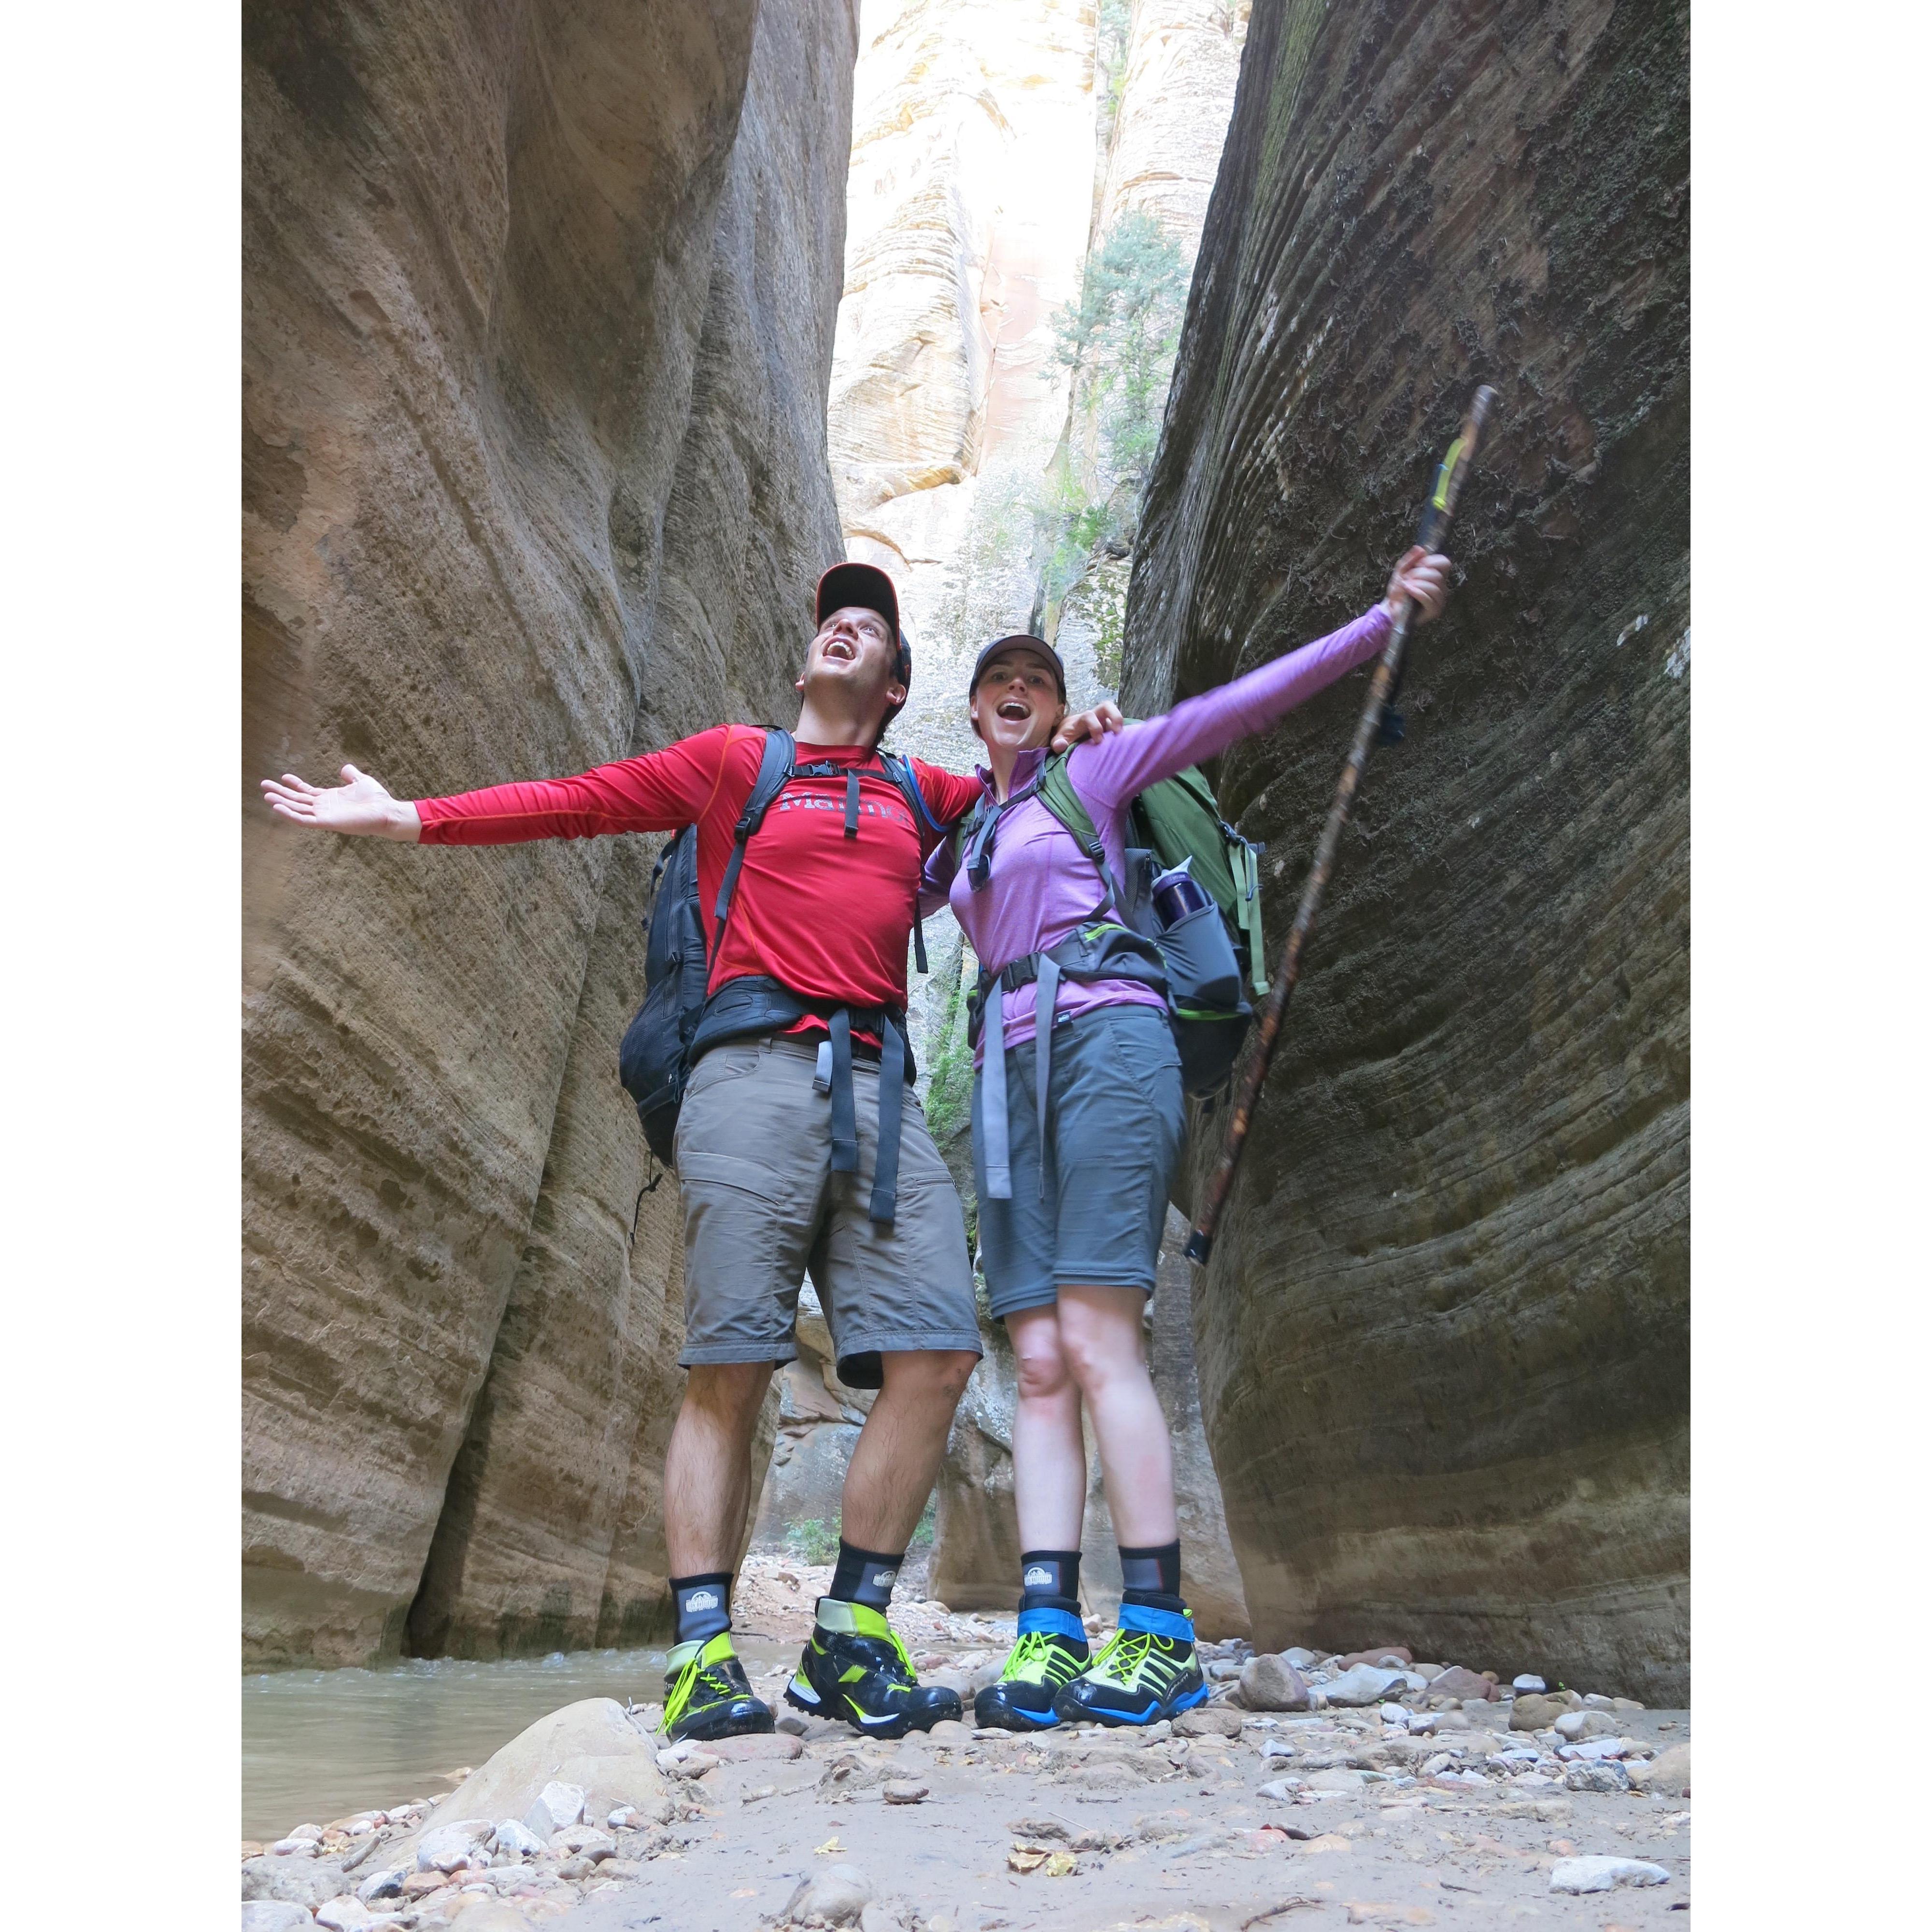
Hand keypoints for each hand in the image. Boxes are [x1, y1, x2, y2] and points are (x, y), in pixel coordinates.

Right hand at [259, 765, 421, 840]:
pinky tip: (277, 808)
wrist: (387, 811)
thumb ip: (351, 775)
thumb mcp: (361, 781)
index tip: (283, 776)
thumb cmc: (377, 799)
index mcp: (330, 798)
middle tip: (264, 785)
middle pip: (297, 800)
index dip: (295, 785)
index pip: (307, 791)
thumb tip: (345, 768)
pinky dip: (290, 815)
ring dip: (281, 803)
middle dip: (281, 793)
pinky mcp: (327, 823)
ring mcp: (324, 815)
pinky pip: (304, 820)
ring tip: (266, 796)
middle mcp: (324, 807)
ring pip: (297, 809)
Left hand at [1050, 700, 1125, 751]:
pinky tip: (1126, 741)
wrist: (1070, 731)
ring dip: (1121, 721)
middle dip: (1114, 716)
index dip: (1095, 726)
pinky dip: (1124, 730)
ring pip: (1115, 713)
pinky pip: (1119, 724)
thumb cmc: (1066, 736)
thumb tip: (1060, 745)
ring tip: (1124, 736)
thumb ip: (1057, 743)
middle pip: (1106, 706)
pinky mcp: (1110, 726)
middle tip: (1118, 731)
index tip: (1098, 740)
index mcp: (1082, 719)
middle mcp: (1095, 716)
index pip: (1089, 716)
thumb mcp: (1059, 740)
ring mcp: (1104, 720)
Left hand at [1383, 546, 1452, 623]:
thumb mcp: (1401, 572)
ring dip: (1417, 584)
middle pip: (1437, 575)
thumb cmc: (1399, 592)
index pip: (1445, 563)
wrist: (1391, 610)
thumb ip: (1410, 560)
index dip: (1431, 561)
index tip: (1418, 565)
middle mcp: (1442, 588)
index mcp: (1437, 577)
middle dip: (1418, 574)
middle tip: (1406, 579)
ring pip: (1434, 587)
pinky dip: (1416, 592)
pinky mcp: (1434, 611)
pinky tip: (1408, 591)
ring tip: (1405, 586)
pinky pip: (1428, 598)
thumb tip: (1420, 549)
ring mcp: (1440, 600)